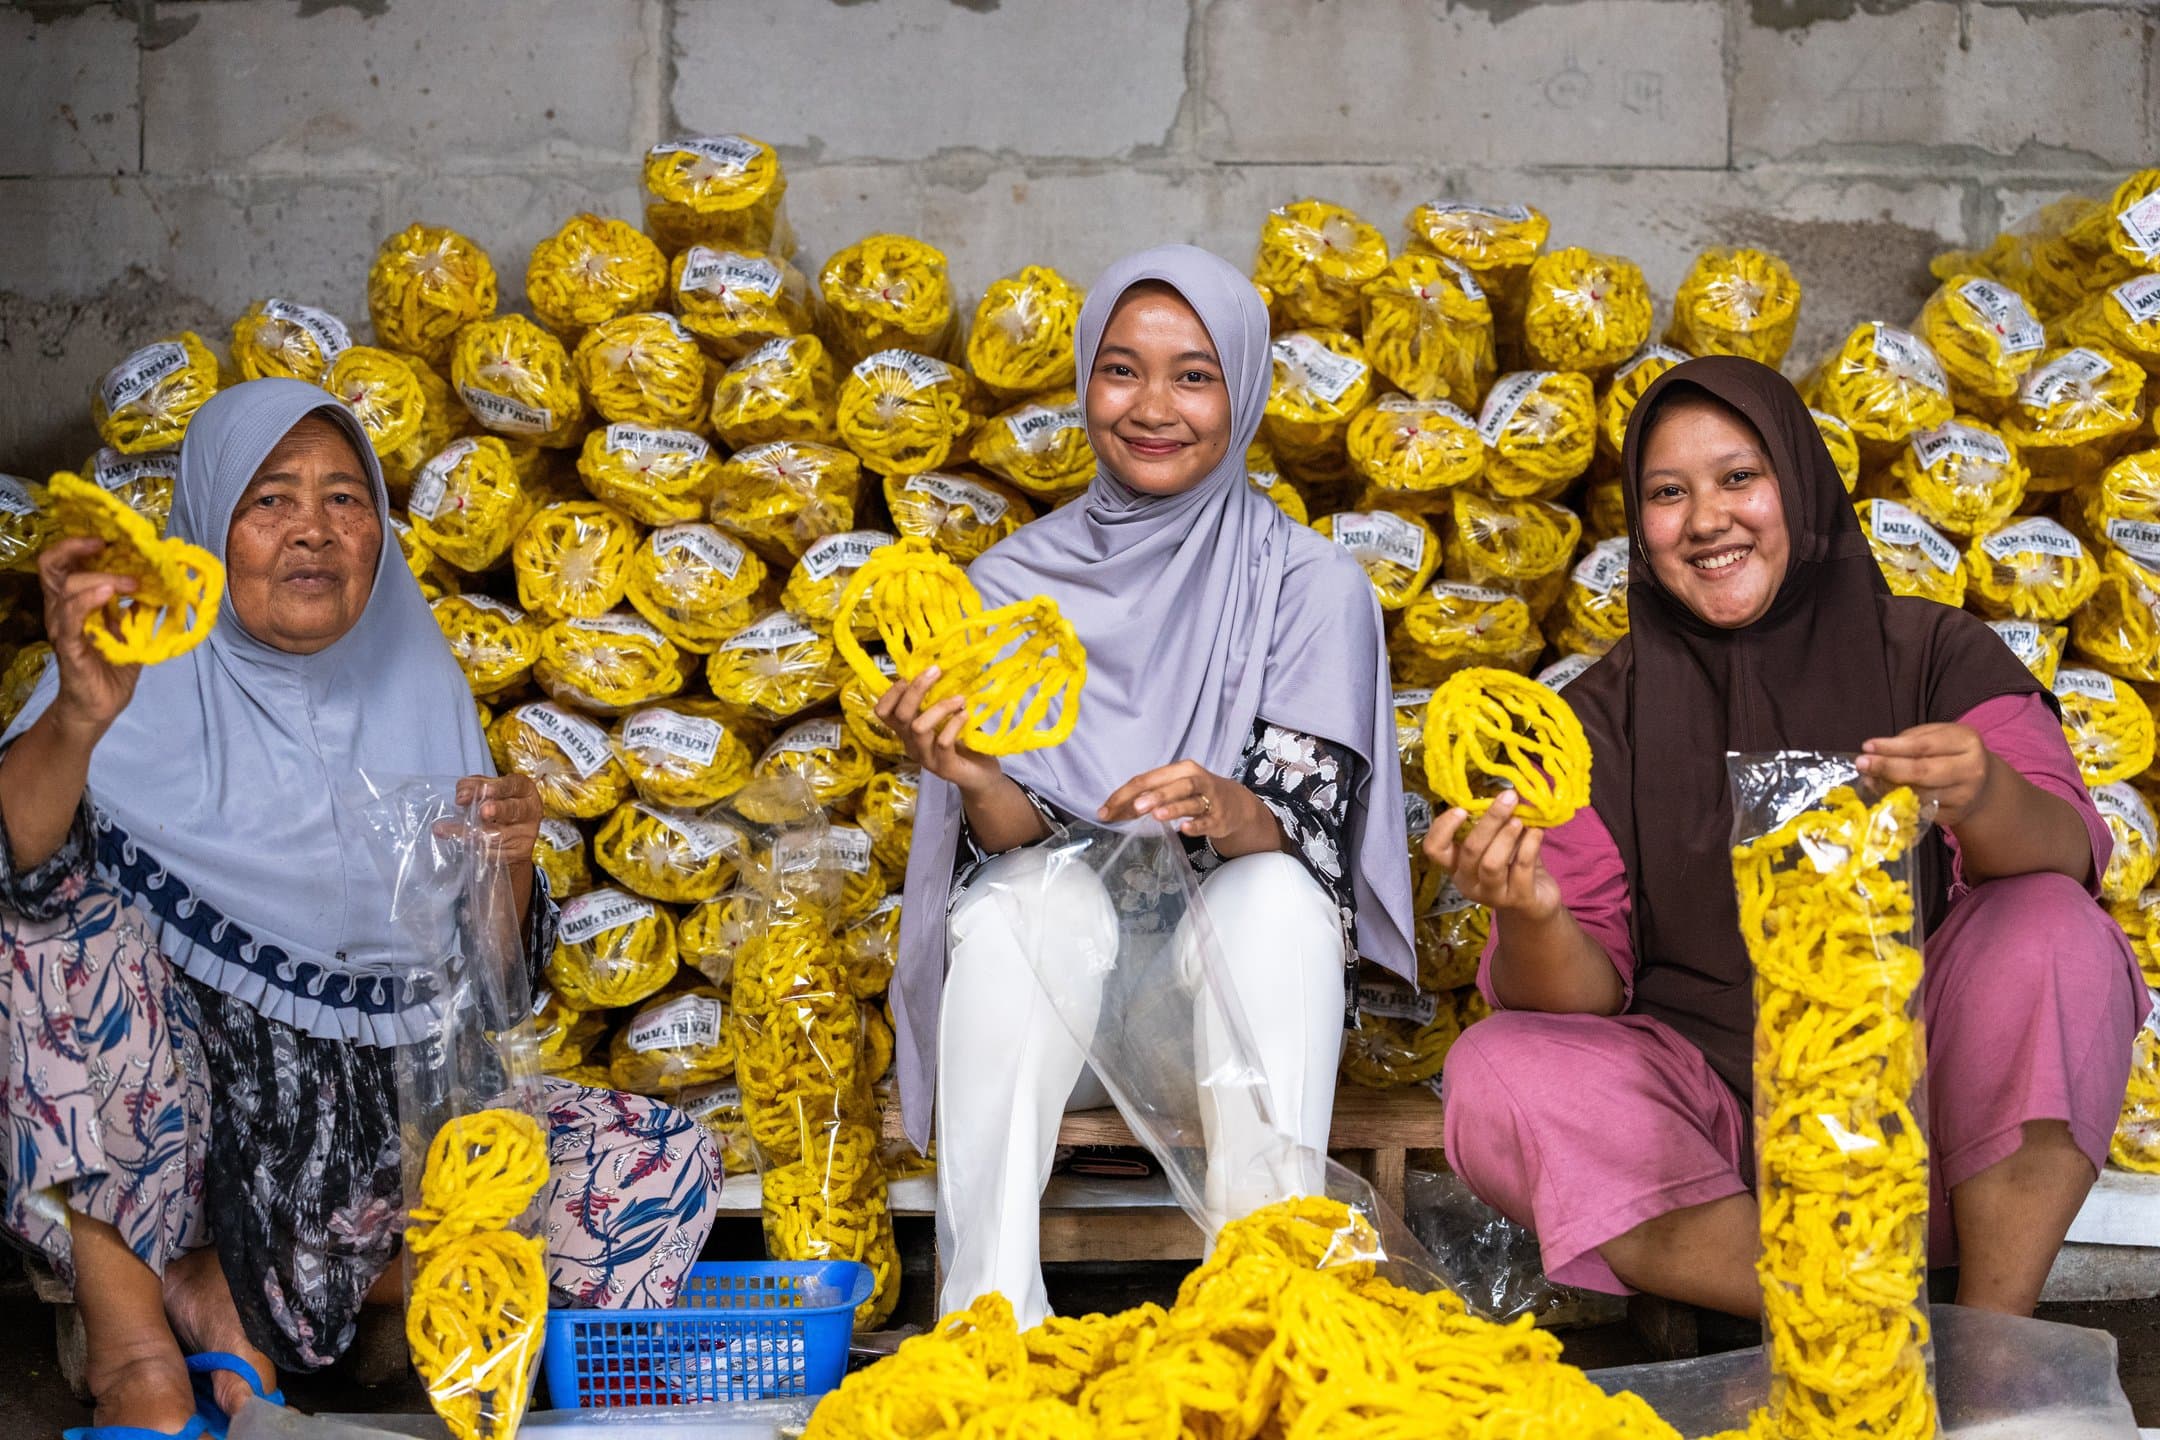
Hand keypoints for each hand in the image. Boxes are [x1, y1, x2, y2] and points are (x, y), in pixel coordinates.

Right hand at [37, 536, 142, 737]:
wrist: (102, 703)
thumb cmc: (114, 664)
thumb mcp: (134, 627)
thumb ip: (141, 603)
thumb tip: (164, 577)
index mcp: (76, 599)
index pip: (65, 561)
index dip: (79, 542)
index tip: (110, 535)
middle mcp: (63, 608)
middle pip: (54, 566)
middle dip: (80, 549)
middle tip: (111, 546)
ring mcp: (63, 626)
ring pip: (66, 588)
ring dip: (100, 578)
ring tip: (130, 582)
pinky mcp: (68, 646)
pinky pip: (69, 618)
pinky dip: (87, 602)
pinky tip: (107, 594)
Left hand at [457, 773, 542, 860]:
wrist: (513, 837)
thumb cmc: (499, 806)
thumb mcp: (490, 791)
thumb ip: (475, 787)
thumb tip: (461, 793)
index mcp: (523, 789)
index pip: (512, 785)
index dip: (498, 788)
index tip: (482, 790)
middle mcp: (529, 809)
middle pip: (514, 809)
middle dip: (498, 809)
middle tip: (483, 811)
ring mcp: (526, 832)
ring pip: (501, 833)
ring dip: (477, 832)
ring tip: (455, 831)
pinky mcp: (520, 851)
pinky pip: (496, 850)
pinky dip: (477, 848)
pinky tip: (461, 844)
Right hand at [872, 665, 1003, 797]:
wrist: (981, 776)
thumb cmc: (963, 742)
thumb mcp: (944, 719)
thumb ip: (935, 701)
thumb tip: (935, 669)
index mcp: (907, 731)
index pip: (883, 712)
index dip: (892, 692)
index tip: (911, 676)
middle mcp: (911, 744)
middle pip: (900, 715)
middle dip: (916, 689)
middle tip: (935, 671)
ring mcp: (926, 758)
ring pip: (918, 728)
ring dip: (940, 707)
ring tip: (959, 699)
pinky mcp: (944, 767)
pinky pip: (943, 742)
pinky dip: (954, 724)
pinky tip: (965, 716)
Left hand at [1097, 759, 1266, 842]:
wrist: (1235, 804)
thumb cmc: (1195, 794)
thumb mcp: (1172, 789)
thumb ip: (1145, 798)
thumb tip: (1114, 810)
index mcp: (1179, 770)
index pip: (1147, 779)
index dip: (1124, 794)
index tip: (1105, 811)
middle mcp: (1195, 780)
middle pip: (1173, 785)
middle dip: (1153, 796)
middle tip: (1135, 807)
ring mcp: (1208, 799)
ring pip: (1190, 800)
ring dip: (1172, 807)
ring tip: (1156, 815)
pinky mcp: (1218, 818)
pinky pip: (1205, 821)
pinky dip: (1195, 825)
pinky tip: (1184, 829)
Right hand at [1422, 791, 1560, 921]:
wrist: (1536, 901)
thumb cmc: (1511, 866)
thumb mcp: (1497, 844)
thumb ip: (1495, 825)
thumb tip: (1504, 794)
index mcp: (1456, 865)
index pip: (1434, 849)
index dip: (1443, 828)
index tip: (1463, 809)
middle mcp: (1468, 882)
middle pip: (1470, 850)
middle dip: (1490, 820)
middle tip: (1508, 798)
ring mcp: (1492, 895)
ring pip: (1492, 863)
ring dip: (1507, 836)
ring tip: (1520, 820)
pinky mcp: (1518, 899)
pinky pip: (1521, 869)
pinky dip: (1530, 846)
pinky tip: (1537, 832)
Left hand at [1857, 722, 1993, 830]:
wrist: (1981, 783)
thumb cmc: (1949, 753)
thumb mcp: (1936, 736)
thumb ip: (1908, 741)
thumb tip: (1874, 753)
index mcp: (1966, 742)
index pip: (1923, 745)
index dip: (1892, 747)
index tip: (1867, 746)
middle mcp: (1971, 770)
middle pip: (1921, 771)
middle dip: (1886, 767)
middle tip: (1862, 764)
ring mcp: (1964, 795)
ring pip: (1918, 793)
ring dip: (1888, 786)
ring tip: (1869, 777)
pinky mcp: (1954, 815)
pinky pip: (1918, 808)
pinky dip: (1898, 800)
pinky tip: (1884, 792)